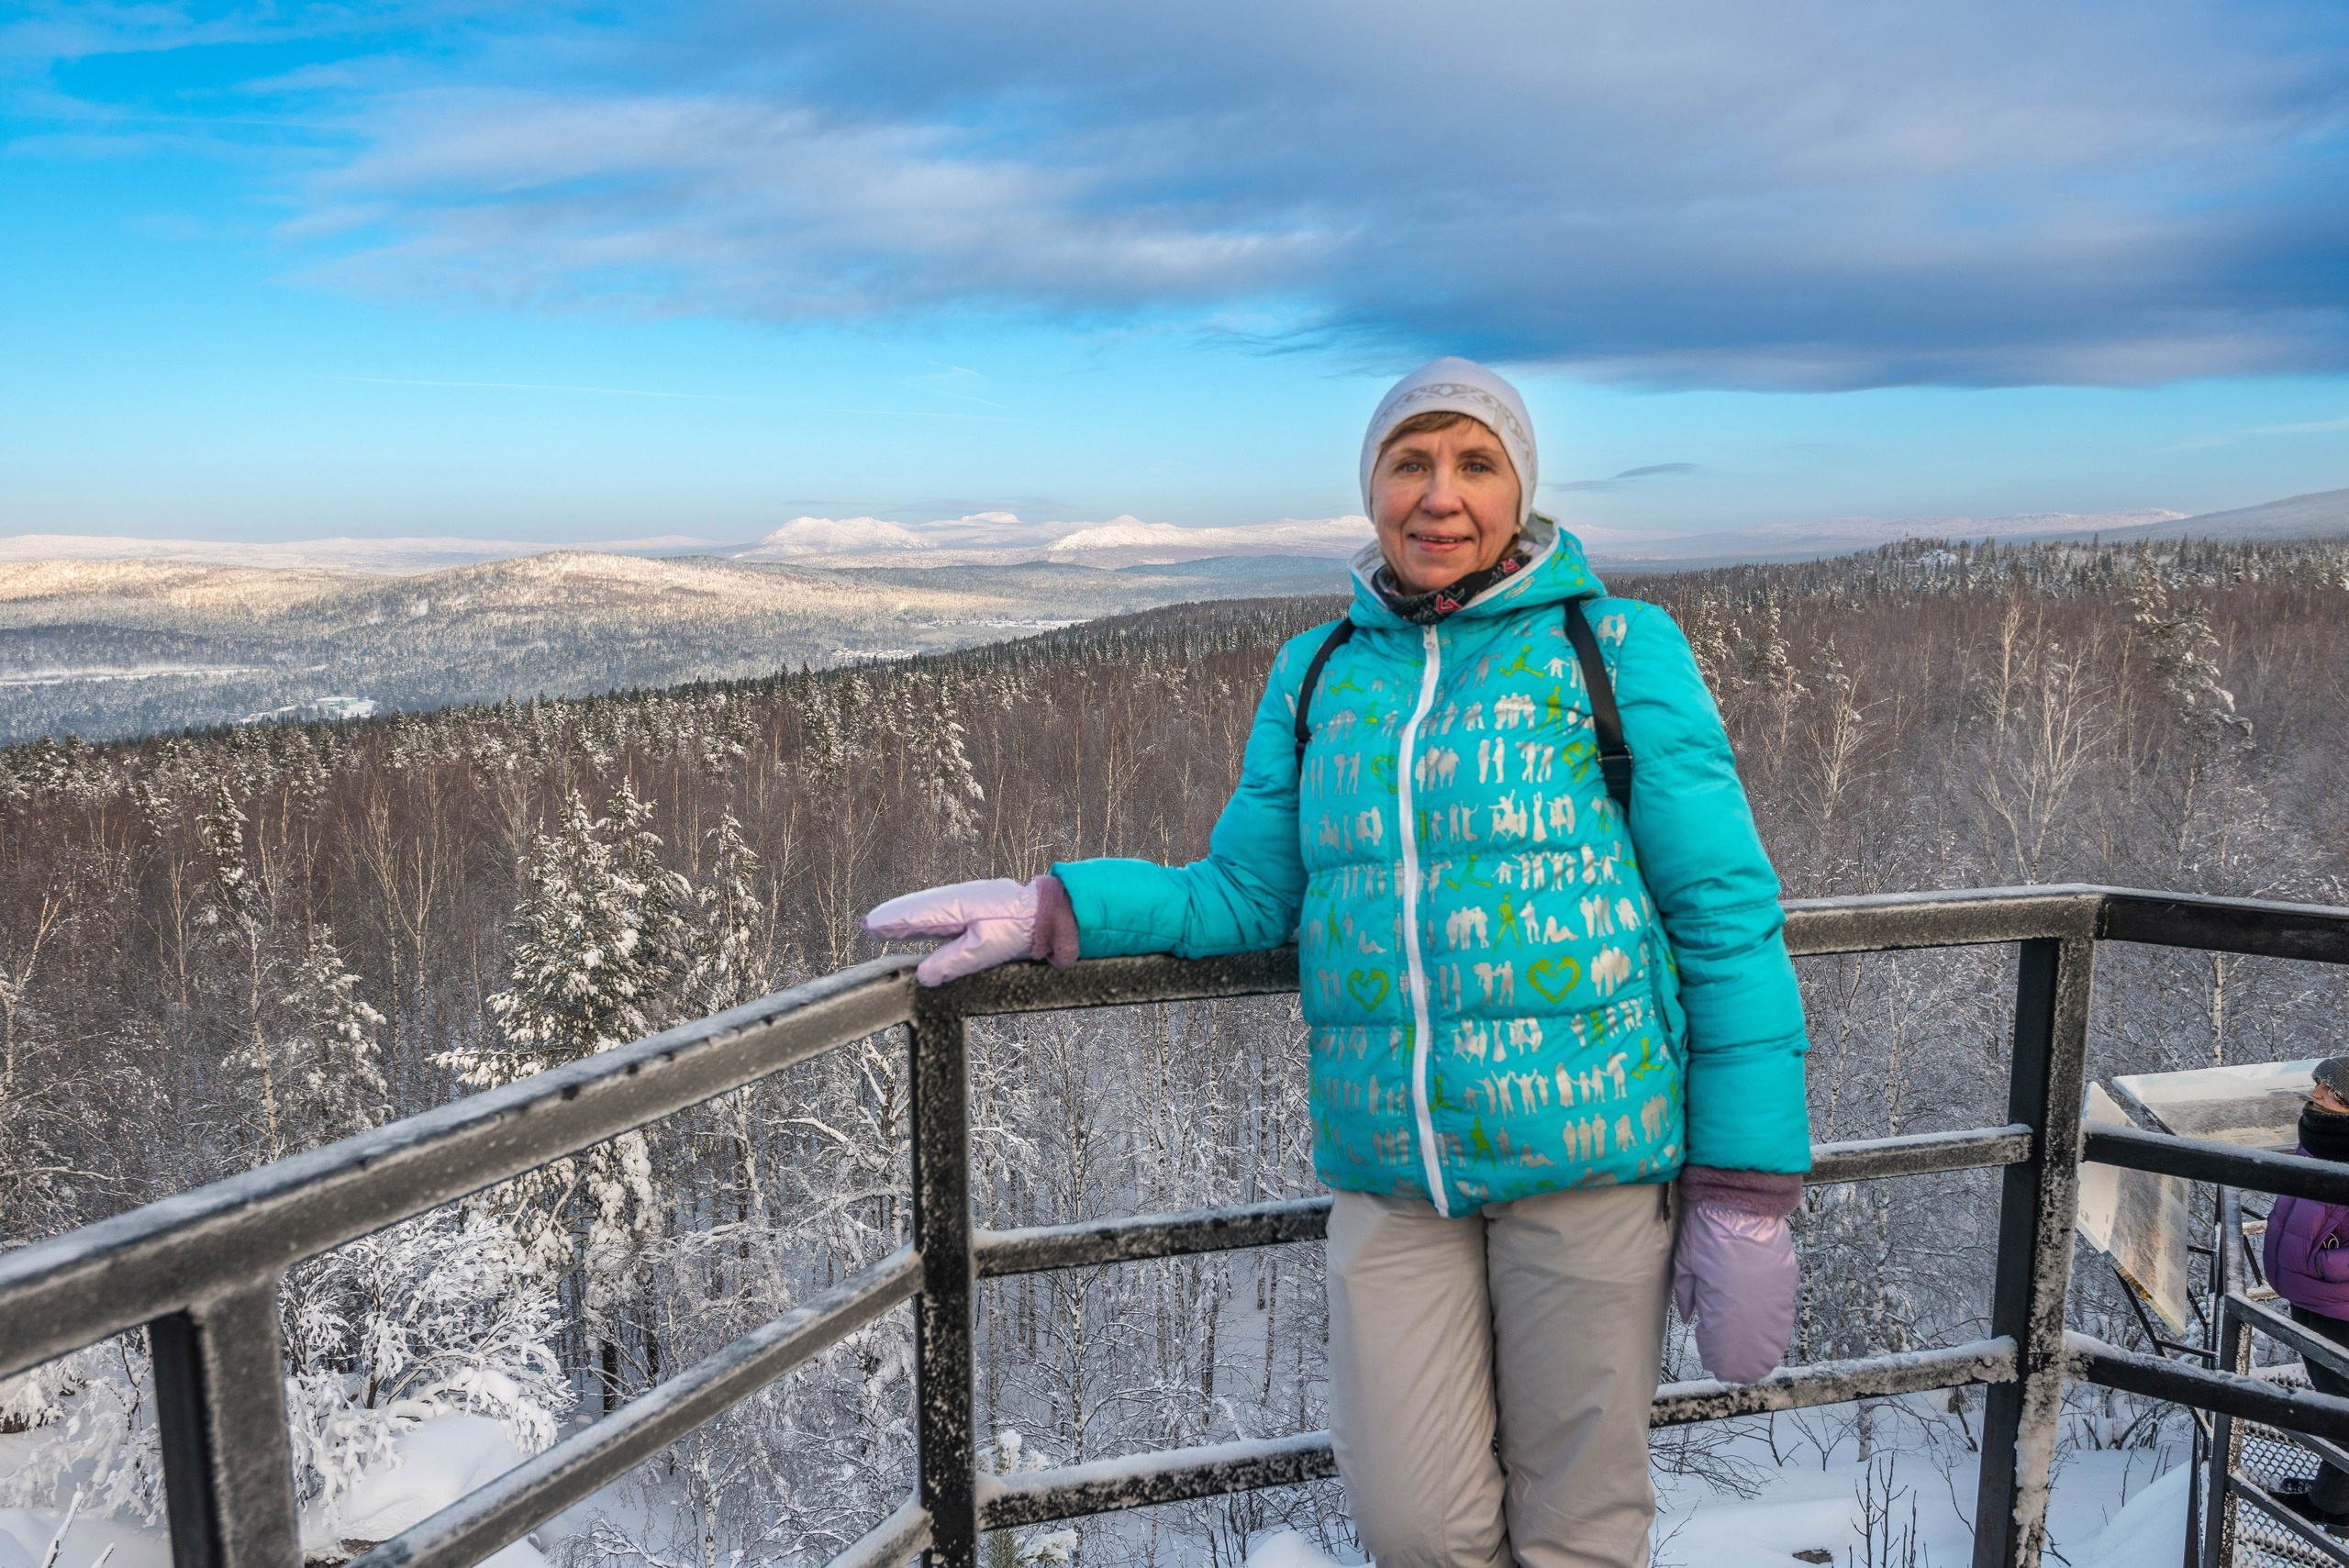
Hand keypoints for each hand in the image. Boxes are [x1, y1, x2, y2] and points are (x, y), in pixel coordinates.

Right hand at [864, 876, 1078, 985]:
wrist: (1054, 913)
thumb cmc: (1021, 930)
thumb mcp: (984, 952)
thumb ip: (951, 963)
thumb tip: (923, 975)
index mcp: (957, 906)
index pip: (916, 914)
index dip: (892, 921)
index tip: (870, 924)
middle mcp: (960, 899)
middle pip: (920, 908)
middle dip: (896, 917)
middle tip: (870, 924)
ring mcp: (971, 901)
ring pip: (933, 909)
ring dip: (910, 917)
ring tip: (887, 924)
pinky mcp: (981, 907)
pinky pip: (946, 912)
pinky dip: (928, 919)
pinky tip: (923, 925)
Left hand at [1672, 1201, 1797, 1384]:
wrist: (1740, 1197)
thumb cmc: (1706, 1228)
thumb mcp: (1686, 1261)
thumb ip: (1687, 1293)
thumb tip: (1691, 1318)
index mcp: (1724, 1300)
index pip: (1723, 1341)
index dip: (1719, 1356)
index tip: (1714, 1364)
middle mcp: (1753, 1302)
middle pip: (1750, 1342)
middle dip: (1742, 1359)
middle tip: (1734, 1372)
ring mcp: (1774, 1291)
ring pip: (1771, 1329)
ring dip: (1763, 1346)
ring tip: (1757, 1361)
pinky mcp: (1787, 1277)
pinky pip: (1784, 1310)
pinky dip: (1777, 1324)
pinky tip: (1773, 1335)